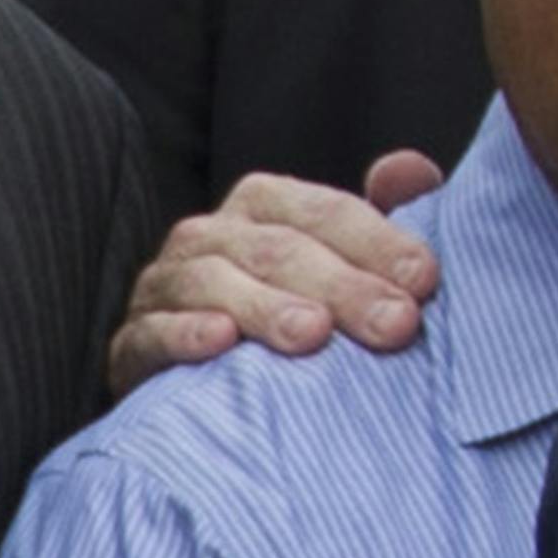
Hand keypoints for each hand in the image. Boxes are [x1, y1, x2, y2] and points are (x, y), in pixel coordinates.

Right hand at [105, 151, 445, 396]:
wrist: (211, 387)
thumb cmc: (300, 310)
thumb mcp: (347, 260)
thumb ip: (383, 217)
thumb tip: (411, 169)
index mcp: (266, 204)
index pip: (326, 211)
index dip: (380, 242)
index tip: (426, 280)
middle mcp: (211, 235)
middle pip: (280, 249)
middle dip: (344, 285)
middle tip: (397, 325)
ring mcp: (166, 286)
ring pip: (215, 282)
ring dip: (267, 308)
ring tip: (314, 335)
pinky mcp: (131, 343)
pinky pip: (151, 331)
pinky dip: (183, 334)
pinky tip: (221, 343)